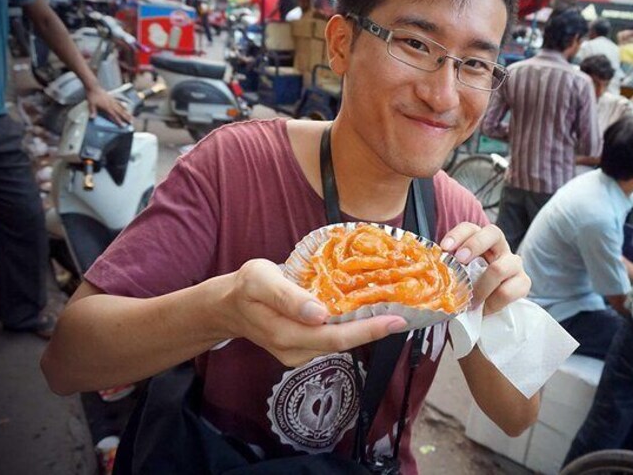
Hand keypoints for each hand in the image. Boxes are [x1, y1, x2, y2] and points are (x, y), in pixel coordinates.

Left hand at [86, 86, 132, 125]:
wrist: (93, 87)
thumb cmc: (92, 96)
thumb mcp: (91, 104)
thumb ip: (93, 111)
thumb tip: (92, 118)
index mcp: (107, 107)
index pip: (114, 116)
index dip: (119, 121)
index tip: (123, 126)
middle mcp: (111, 104)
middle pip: (121, 112)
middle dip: (126, 118)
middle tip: (132, 122)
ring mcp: (113, 101)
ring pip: (121, 108)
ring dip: (127, 113)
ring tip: (131, 117)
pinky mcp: (112, 98)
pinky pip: (119, 102)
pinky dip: (123, 105)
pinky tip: (126, 107)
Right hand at [220, 259, 406, 366]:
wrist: (227, 306)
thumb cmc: (245, 287)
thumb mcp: (260, 280)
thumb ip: (288, 296)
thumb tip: (319, 313)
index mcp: (286, 332)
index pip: (334, 336)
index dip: (368, 329)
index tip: (396, 319)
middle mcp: (295, 349)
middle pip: (342, 343)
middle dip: (374, 330)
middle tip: (405, 314)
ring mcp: (298, 352)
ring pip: (338, 343)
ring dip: (365, 329)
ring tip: (391, 310)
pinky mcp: (302, 348)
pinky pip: (331, 340)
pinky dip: (351, 328)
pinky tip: (365, 314)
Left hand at [440, 223, 529, 315]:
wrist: (491, 305)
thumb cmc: (471, 285)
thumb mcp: (459, 274)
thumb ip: (448, 270)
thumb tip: (429, 273)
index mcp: (479, 240)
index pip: (470, 228)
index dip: (458, 235)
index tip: (444, 248)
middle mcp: (499, 246)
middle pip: (493, 233)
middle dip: (474, 245)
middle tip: (459, 261)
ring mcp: (513, 263)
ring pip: (500, 267)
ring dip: (480, 287)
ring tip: (469, 302)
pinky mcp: (523, 282)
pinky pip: (508, 291)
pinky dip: (492, 304)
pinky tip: (484, 310)